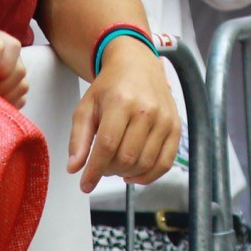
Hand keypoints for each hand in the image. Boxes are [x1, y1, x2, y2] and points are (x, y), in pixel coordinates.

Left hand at [68, 38, 177, 192]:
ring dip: (126, 173)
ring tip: (116, 165)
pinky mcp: (175, 127)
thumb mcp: (86, 106)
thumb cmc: (111, 86)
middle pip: (126, 157)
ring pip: (144, 163)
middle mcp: (146, 110)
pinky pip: (165, 163)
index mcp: (121, 101)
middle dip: (108, 170)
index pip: (107, 146)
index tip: (85, 185)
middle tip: (101, 165)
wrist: (138, 65)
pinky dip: (148, 176)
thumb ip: (79, 138)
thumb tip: (75, 167)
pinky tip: (134, 174)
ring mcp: (164, 119)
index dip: (94, 170)